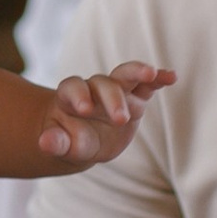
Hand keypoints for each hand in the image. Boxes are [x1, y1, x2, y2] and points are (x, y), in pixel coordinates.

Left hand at [38, 61, 173, 166]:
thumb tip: (45, 143)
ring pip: (126, 75)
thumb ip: (54, 143)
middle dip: (112, 99)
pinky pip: (147, 84)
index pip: (73, 87)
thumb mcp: (61, 145)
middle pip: (103, 84)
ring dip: (138, 72)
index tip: (84, 108)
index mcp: (71, 96)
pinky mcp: (134, 96)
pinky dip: (159, 78)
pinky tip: (171, 77)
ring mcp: (116, 90)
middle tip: (119, 119)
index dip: (78, 94)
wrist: (83, 137)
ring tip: (150, 74)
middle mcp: (94, 88)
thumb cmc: (69, 139)